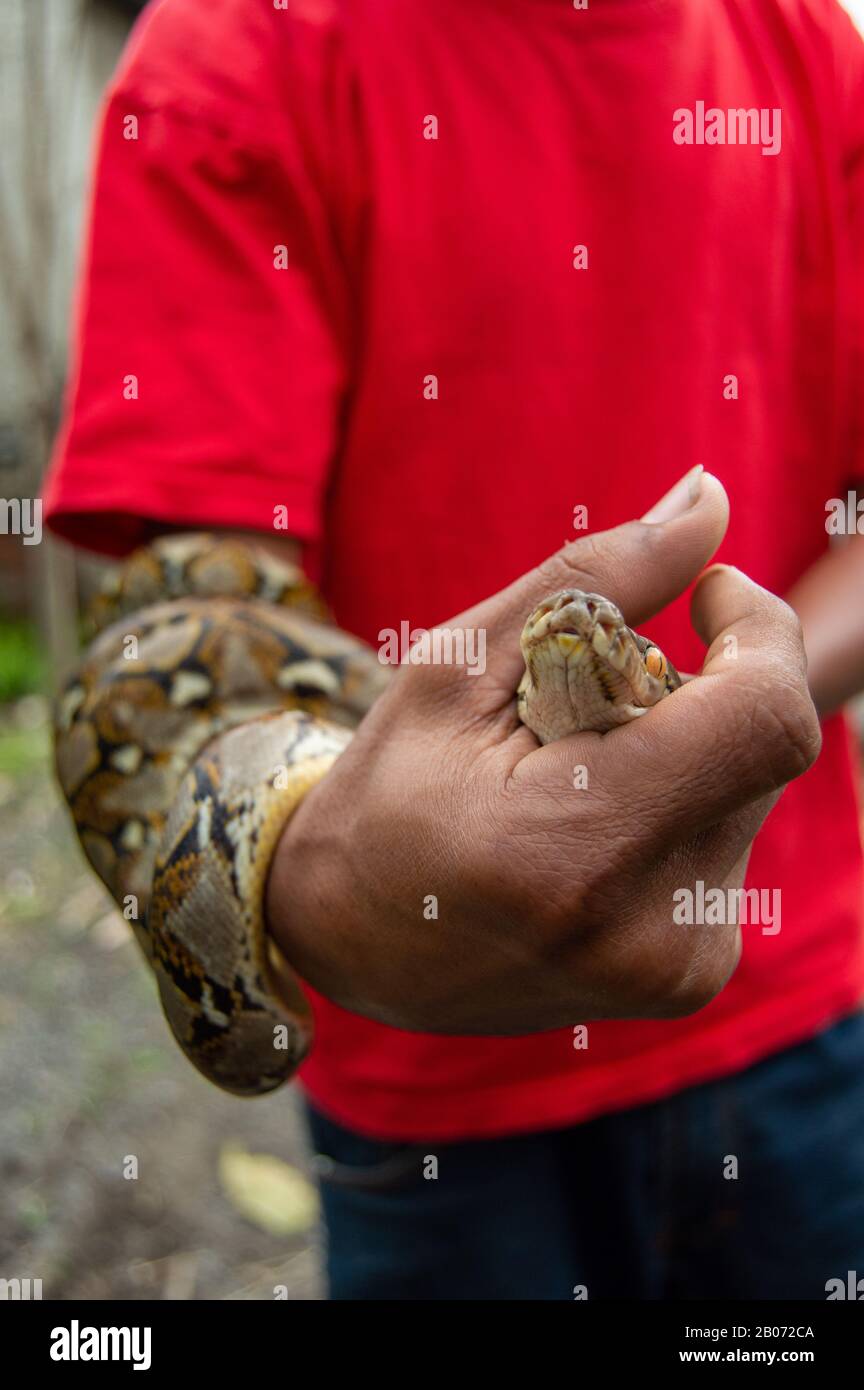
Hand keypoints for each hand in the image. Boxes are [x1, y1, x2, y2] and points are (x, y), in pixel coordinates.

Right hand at [265, 472, 820, 1033]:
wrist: (353, 945)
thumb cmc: (388, 790)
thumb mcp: (457, 667)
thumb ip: (593, 578)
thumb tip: (710, 499)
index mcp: (572, 850)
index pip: (764, 719)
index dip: (761, 633)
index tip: (710, 597)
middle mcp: (645, 930)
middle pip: (760, 747)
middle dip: (697, 691)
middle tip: (583, 705)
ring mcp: (676, 969)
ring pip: (752, 792)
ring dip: (688, 747)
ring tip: (573, 775)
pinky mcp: (691, 976)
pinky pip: (731, 840)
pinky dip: (682, 801)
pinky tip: (595, 821)